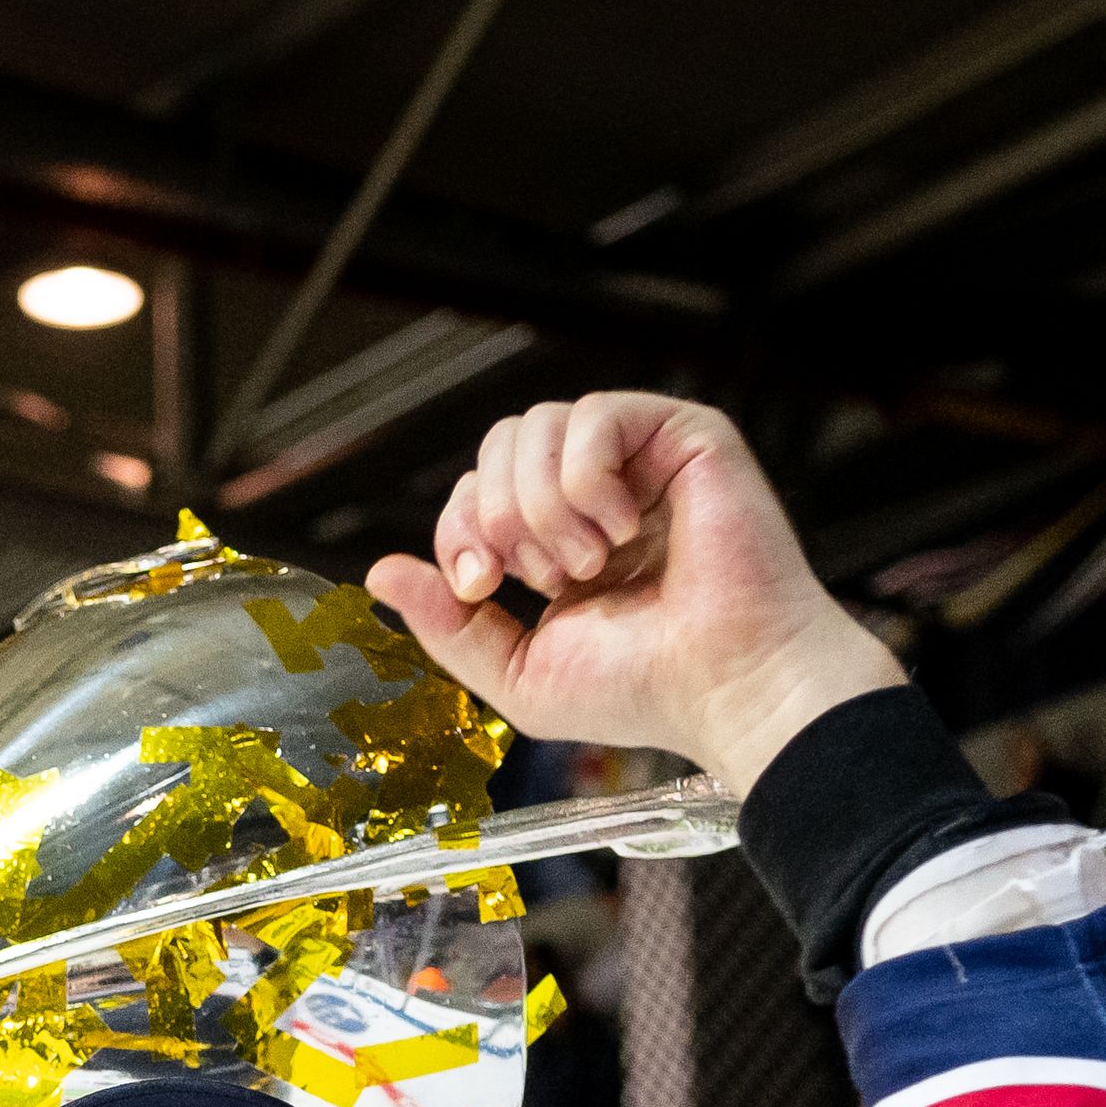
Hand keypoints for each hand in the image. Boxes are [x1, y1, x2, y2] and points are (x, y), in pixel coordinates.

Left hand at [364, 393, 902, 795]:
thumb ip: (447, 626)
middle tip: (549, 577)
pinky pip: (594, 415)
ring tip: (594, 562)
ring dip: (544, 505)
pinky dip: (587, 478)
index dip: (460, 530)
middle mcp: (603, 496)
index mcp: (564, 543)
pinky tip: (622, 530)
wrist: (726, 687)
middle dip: (498, 516)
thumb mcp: (519, 672)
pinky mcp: (686, 436)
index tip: (483, 587)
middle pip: (499, 446)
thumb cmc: (645, 691)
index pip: (478, 492)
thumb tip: (378, 572)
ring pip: (538, 425)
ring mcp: (644, 462)